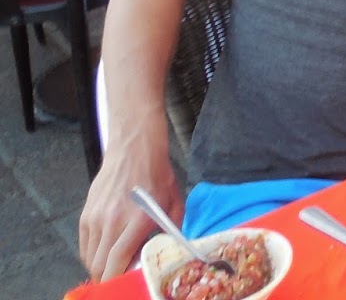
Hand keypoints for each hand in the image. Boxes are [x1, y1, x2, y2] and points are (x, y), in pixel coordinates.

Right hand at [79, 135, 181, 281]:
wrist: (133, 149)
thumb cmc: (157, 175)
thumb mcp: (174, 201)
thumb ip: (171, 230)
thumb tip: (167, 251)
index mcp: (138, 218)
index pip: (118, 259)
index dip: (118, 278)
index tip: (125, 284)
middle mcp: (113, 220)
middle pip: (100, 265)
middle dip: (108, 278)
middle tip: (120, 279)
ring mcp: (96, 217)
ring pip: (90, 258)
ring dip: (100, 267)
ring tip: (115, 265)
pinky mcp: (86, 214)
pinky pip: (84, 246)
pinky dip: (92, 255)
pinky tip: (105, 252)